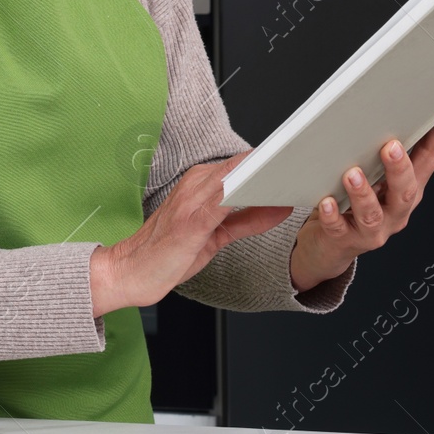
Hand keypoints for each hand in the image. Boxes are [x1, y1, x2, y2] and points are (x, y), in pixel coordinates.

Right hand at [90, 151, 292, 317]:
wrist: (127, 272)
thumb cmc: (166, 254)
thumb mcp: (213, 236)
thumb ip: (244, 221)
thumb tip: (275, 209)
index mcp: (197, 184)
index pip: (240, 165)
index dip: (269, 162)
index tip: (297, 160)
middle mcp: (194, 186)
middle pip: (242, 166)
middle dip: (273, 163)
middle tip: (305, 160)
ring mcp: (192, 201)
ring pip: (235, 177)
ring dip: (265, 173)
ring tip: (296, 172)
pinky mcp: (192, 221)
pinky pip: (225, 202)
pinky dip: (248, 196)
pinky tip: (271, 197)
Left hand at [288, 102, 433, 292]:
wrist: (330, 248)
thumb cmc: (353, 207)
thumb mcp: (377, 179)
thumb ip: (385, 154)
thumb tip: (391, 111)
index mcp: (406, 190)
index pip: (429, 160)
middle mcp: (395, 211)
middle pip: (405, 191)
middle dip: (400, 169)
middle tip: (391, 147)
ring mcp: (372, 228)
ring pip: (372, 213)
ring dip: (364, 193)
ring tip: (352, 175)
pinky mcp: (345, 239)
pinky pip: (338, 228)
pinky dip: (333, 215)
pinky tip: (326, 202)